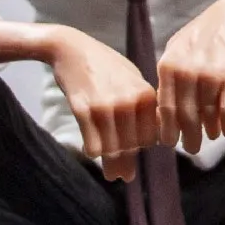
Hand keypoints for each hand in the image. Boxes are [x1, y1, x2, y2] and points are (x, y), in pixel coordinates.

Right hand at [48, 28, 157, 181]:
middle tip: (123, 175)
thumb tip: (149, 143)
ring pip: (113, 149)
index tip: (137, 153)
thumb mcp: (132, 81)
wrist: (72, 49)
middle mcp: (130, 102)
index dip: (144, 146)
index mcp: (146, 94)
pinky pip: (93, 146)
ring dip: (112, 165)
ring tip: (112, 175)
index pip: (152, 135)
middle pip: (133, 145)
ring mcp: (107, 107)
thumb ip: (142, 110)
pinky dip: (94, 152)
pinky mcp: (83, 111)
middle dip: (128, 161)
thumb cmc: (106, 67)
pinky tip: (93, 151)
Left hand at [156, 0, 224, 153]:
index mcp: (168, 65)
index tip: (170, 142)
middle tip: (191, 148)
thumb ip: (167, 77)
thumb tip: (162, 112)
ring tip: (210, 137)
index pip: (164, 108)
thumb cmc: (200, 35)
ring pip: (208, 115)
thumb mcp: (176, 49)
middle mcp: (187, 71)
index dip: (167, 129)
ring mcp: (211, 74)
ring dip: (209, 131)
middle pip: (186, 116)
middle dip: (188, 137)